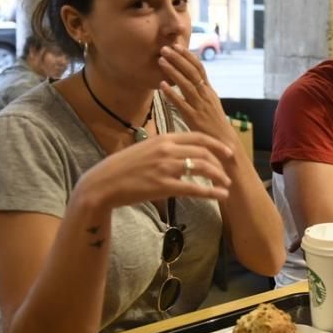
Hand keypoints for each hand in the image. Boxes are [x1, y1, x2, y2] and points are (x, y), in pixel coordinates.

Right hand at [75, 131, 232, 210]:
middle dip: (220, 162)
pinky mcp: (163, 186)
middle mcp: (167, 150)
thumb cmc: (123, 168)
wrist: (103, 183)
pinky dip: (211, 192)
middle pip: (203, 152)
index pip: (197, 137)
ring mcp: (166, 167)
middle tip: (228, 171)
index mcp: (163, 138)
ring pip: (202, 168)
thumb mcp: (145, 149)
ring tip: (226, 185)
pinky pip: (194, 188)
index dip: (216, 144)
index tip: (227, 151)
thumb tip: (180, 153)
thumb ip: (164, 149)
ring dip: (218, 176)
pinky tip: (220, 196)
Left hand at [156, 45, 235, 148]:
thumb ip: (201, 91)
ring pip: (186, 84)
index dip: (188, 56)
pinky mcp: (194, 118)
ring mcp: (200, 106)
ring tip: (161, 61)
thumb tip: (190, 79)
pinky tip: (162, 86)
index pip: (199, 68)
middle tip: (164, 48)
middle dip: (178, 59)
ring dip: (173, 71)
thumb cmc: (214, 124)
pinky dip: (171, 94)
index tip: (177, 46)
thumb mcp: (210, 104)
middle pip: (192, 72)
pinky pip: (181, 103)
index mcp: (209, 90)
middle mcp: (206, 95)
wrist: (224, 143)